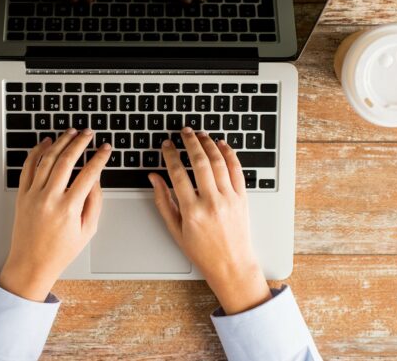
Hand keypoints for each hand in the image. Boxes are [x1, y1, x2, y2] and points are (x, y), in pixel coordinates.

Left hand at [0, 128, 111, 300]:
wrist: (31, 264)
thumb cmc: (60, 251)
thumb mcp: (87, 230)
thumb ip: (94, 202)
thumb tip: (96, 178)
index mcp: (68, 209)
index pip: (88, 174)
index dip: (99, 158)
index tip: (105, 148)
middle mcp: (49, 199)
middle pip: (66, 161)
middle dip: (80, 142)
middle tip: (88, 133)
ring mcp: (33, 196)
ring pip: (47, 159)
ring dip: (60, 142)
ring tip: (71, 132)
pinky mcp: (22, 195)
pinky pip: (28, 167)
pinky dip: (36, 152)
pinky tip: (46, 142)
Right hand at [148, 127, 270, 314]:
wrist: (231, 265)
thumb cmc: (202, 251)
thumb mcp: (175, 230)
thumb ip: (163, 201)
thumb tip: (154, 178)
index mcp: (192, 211)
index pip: (178, 173)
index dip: (170, 155)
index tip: (166, 145)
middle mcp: (211, 202)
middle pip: (200, 162)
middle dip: (190, 142)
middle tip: (184, 132)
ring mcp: (229, 198)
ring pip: (219, 162)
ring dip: (208, 144)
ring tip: (200, 134)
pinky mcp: (242, 198)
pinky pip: (237, 170)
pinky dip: (229, 154)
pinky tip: (221, 145)